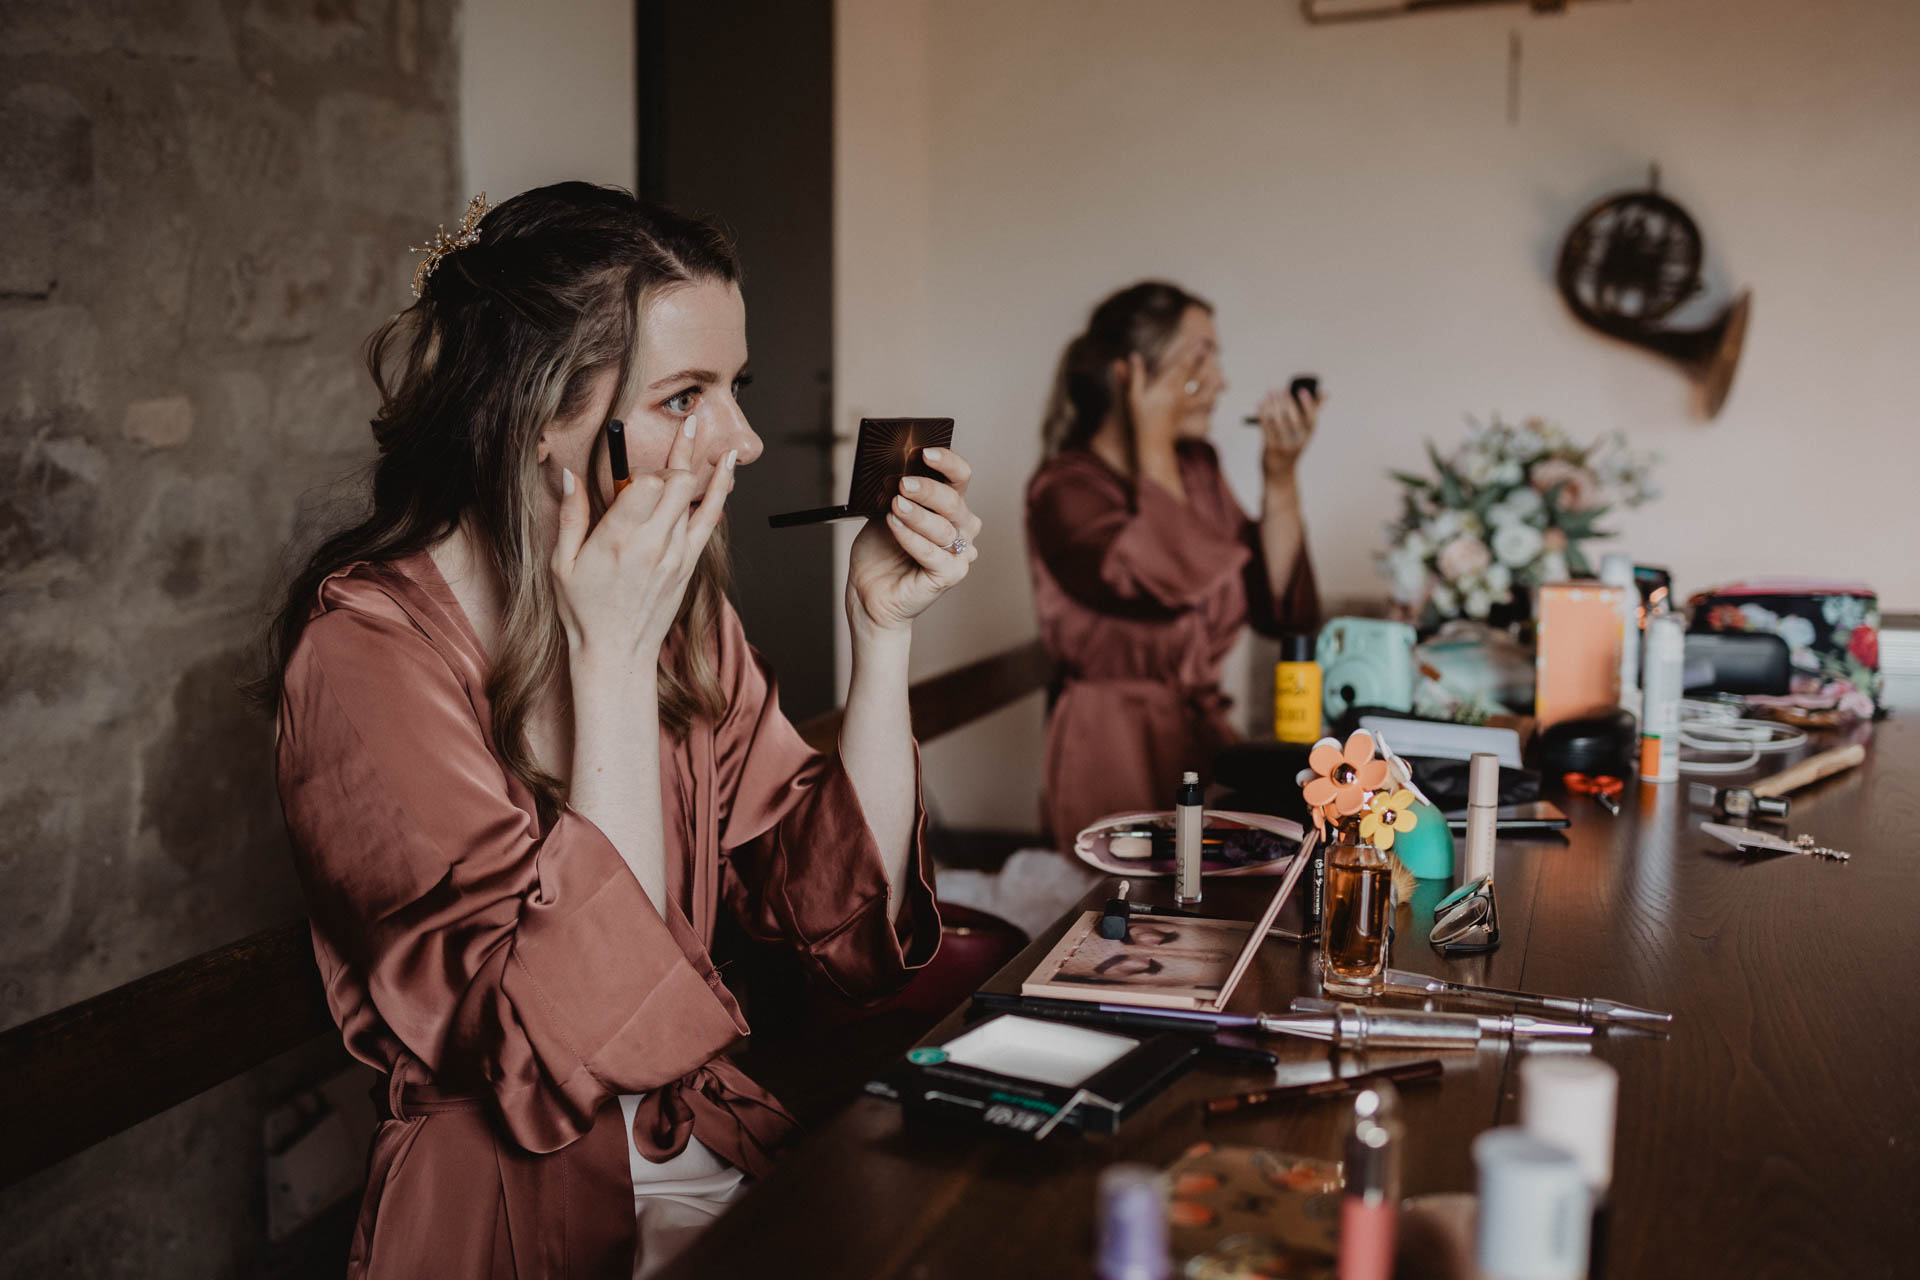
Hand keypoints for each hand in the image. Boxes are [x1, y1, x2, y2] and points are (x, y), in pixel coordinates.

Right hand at [551, 415, 734, 669]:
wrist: (616, 654)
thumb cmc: (583, 611)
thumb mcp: (560, 564)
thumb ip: (570, 517)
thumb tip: (569, 475)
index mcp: (617, 541)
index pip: (646, 486)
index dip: (646, 468)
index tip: (637, 464)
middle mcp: (652, 545)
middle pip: (677, 485)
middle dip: (680, 452)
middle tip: (688, 422)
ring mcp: (676, 555)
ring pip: (696, 497)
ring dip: (701, 461)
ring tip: (703, 426)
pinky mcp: (689, 564)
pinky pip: (710, 519)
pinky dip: (721, 490)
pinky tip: (728, 466)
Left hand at [847, 448, 981, 635]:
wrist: (870, 593)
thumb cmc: (880, 552)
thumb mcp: (884, 513)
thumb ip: (896, 495)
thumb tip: (895, 472)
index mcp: (950, 507)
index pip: (959, 478)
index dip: (948, 463)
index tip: (926, 452)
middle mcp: (961, 528)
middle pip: (954, 502)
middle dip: (928, 490)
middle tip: (903, 483)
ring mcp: (959, 553)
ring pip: (944, 528)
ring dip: (917, 515)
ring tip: (895, 506)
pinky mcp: (950, 576)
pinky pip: (934, 554)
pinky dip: (912, 538)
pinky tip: (894, 525)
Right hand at [1123, 336, 1207, 458]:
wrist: (1152, 443)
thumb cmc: (1140, 419)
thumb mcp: (1133, 396)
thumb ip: (1136, 375)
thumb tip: (1134, 356)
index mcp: (1167, 386)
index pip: (1182, 365)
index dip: (1192, 352)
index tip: (1200, 342)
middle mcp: (1180, 394)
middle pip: (1197, 374)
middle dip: (1205, 361)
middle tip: (1211, 350)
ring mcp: (1186, 405)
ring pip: (1206, 390)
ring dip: (1213, 381)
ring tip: (1220, 374)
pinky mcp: (1188, 415)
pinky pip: (1203, 406)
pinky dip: (1211, 400)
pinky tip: (1215, 397)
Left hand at [1254, 384, 1321, 482]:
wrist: (1280, 472)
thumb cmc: (1293, 444)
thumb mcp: (1304, 431)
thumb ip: (1313, 410)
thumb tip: (1325, 392)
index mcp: (1308, 436)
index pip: (1311, 420)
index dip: (1308, 404)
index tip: (1301, 390)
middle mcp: (1298, 442)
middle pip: (1293, 419)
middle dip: (1285, 402)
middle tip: (1279, 389)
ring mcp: (1284, 446)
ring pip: (1277, 422)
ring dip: (1272, 405)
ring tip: (1269, 393)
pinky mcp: (1271, 448)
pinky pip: (1266, 427)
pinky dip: (1263, 413)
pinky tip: (1261, 403)